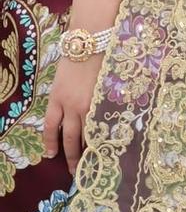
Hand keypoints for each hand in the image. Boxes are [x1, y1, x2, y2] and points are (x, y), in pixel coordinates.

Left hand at [43, 54, 102, 171]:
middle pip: (69, 136)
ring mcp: (91, 104)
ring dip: (89, 149)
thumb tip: (68, 113)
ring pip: (88, 133)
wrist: (93, 41)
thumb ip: (64, 97)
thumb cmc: (78, 55)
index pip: (50, 127)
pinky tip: (110, 143)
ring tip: (92, 161)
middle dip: (70, 155)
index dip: (50, 142)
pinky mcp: (107, 100)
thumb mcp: (63, 78)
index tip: (51, 154)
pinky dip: (105, 134)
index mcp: (57, 98)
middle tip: (73, 170)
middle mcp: (72, 105)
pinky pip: (104, 122)